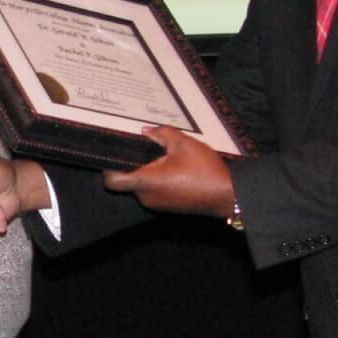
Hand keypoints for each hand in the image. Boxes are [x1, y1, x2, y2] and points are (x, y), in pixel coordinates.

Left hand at [101, 127, 235, 216]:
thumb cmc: (205, 171)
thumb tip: (146, 131)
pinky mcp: (167, 206)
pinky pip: (155, 190)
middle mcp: (147, 197)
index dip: (109, 166)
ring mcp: (157, 204)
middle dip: (137, 162)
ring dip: (150, 170)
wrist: (228, 194)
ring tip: (167, 156)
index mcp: (146, 182)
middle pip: (129, 179)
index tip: (115, 152)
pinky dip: (159, 179)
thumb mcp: (183, 144)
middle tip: (149, 146)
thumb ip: (161, 134)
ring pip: (143, 184)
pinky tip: (176, 168)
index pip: (113, 180)